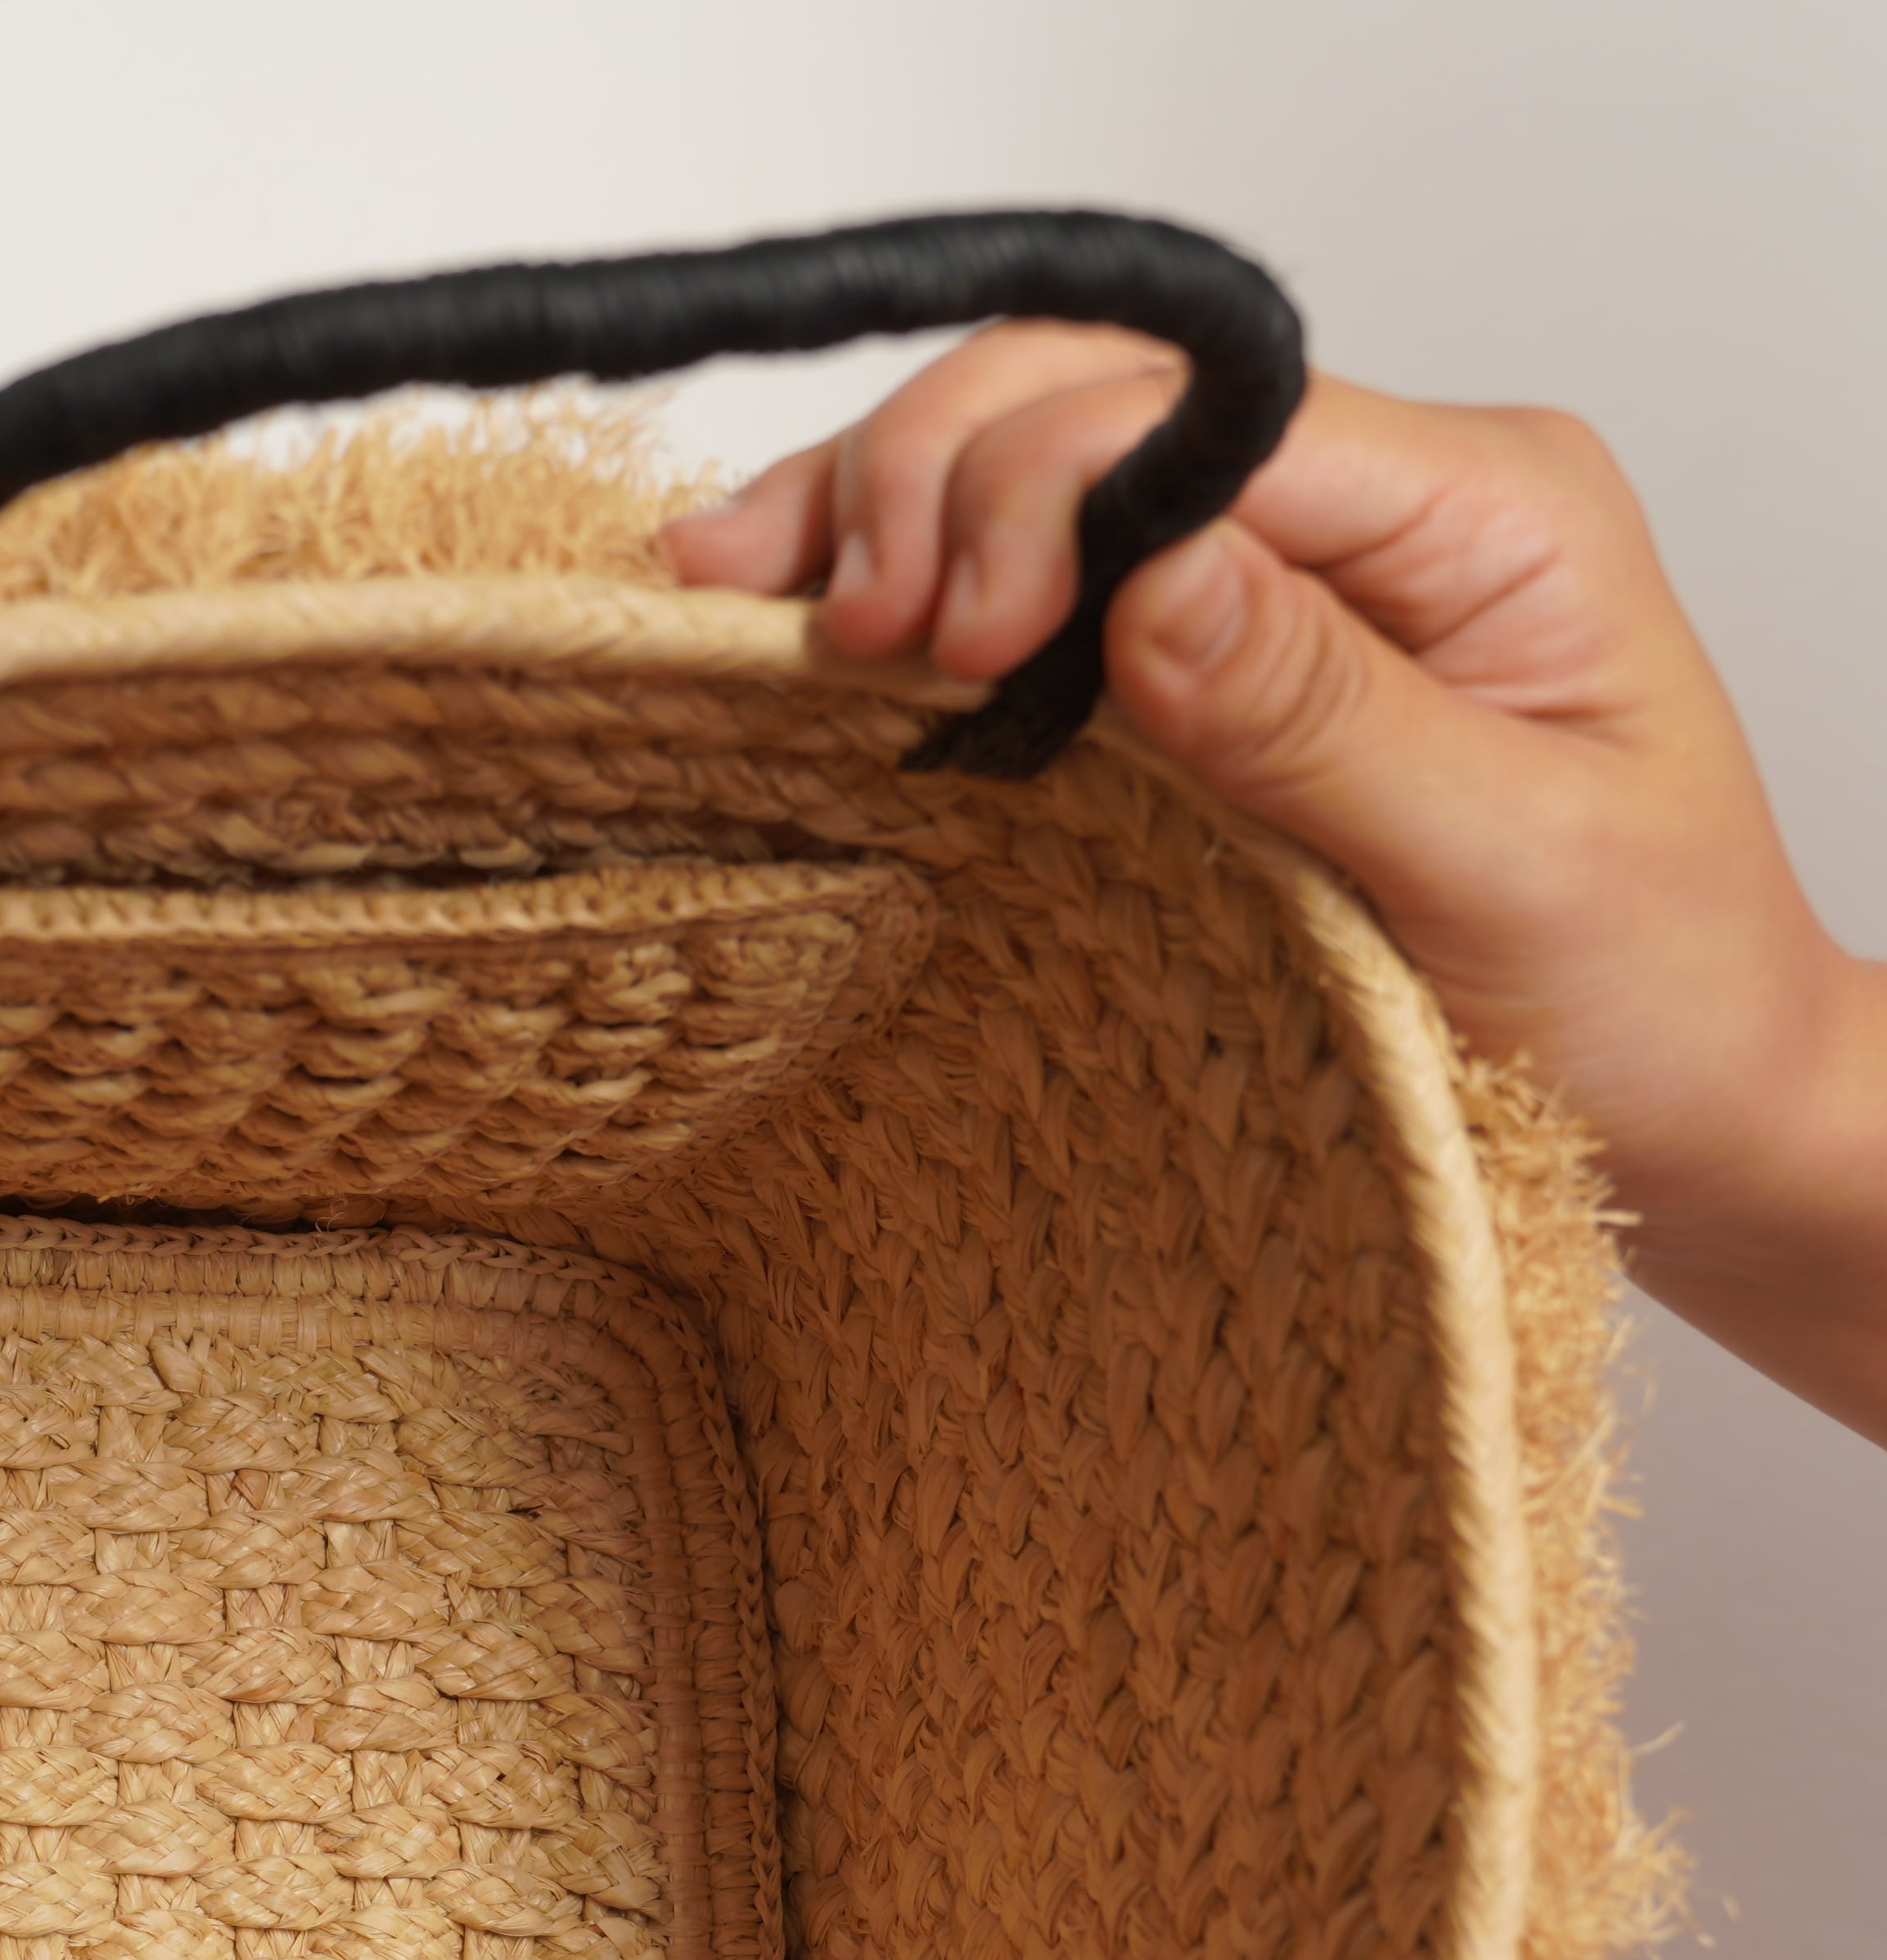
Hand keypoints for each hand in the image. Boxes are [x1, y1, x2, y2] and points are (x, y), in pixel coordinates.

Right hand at [664, 327, 1886, 1435]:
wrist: (1695, 1104)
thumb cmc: (1646, 992)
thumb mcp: (1507, 863)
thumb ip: (1322, 713)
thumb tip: (1146, 576)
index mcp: (1481, 510)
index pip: (1203, 412)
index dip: (1037, 490)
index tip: (943, 643)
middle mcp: (1372, 505)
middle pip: (1091, 395)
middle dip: (927, 481)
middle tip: (834, 635)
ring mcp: (1274, 577)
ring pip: (1031, 463)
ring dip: (869, 515)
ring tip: (725, 598)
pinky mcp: (1202, 664)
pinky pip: (1032, 582)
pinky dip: (897, 591)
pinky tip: (781, 617)